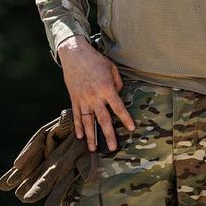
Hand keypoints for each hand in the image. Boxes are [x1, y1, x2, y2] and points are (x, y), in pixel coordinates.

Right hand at [57, 35, 135, 152]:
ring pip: (88, 122)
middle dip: (109, 134)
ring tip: (93, 149)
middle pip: (103, 119)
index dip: (125, 118)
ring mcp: (83, 99)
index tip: (131, 128)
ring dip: (91, 136)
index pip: (118, 107)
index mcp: (107, 89)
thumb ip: (118, 83)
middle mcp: (94, 97)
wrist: (75, 55)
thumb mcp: (112, 68)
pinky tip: (79, 136)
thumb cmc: (96, 61)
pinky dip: (78, 126)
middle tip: (113, 147)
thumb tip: (119, 94)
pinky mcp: (74, 99)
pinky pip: (77, 116)